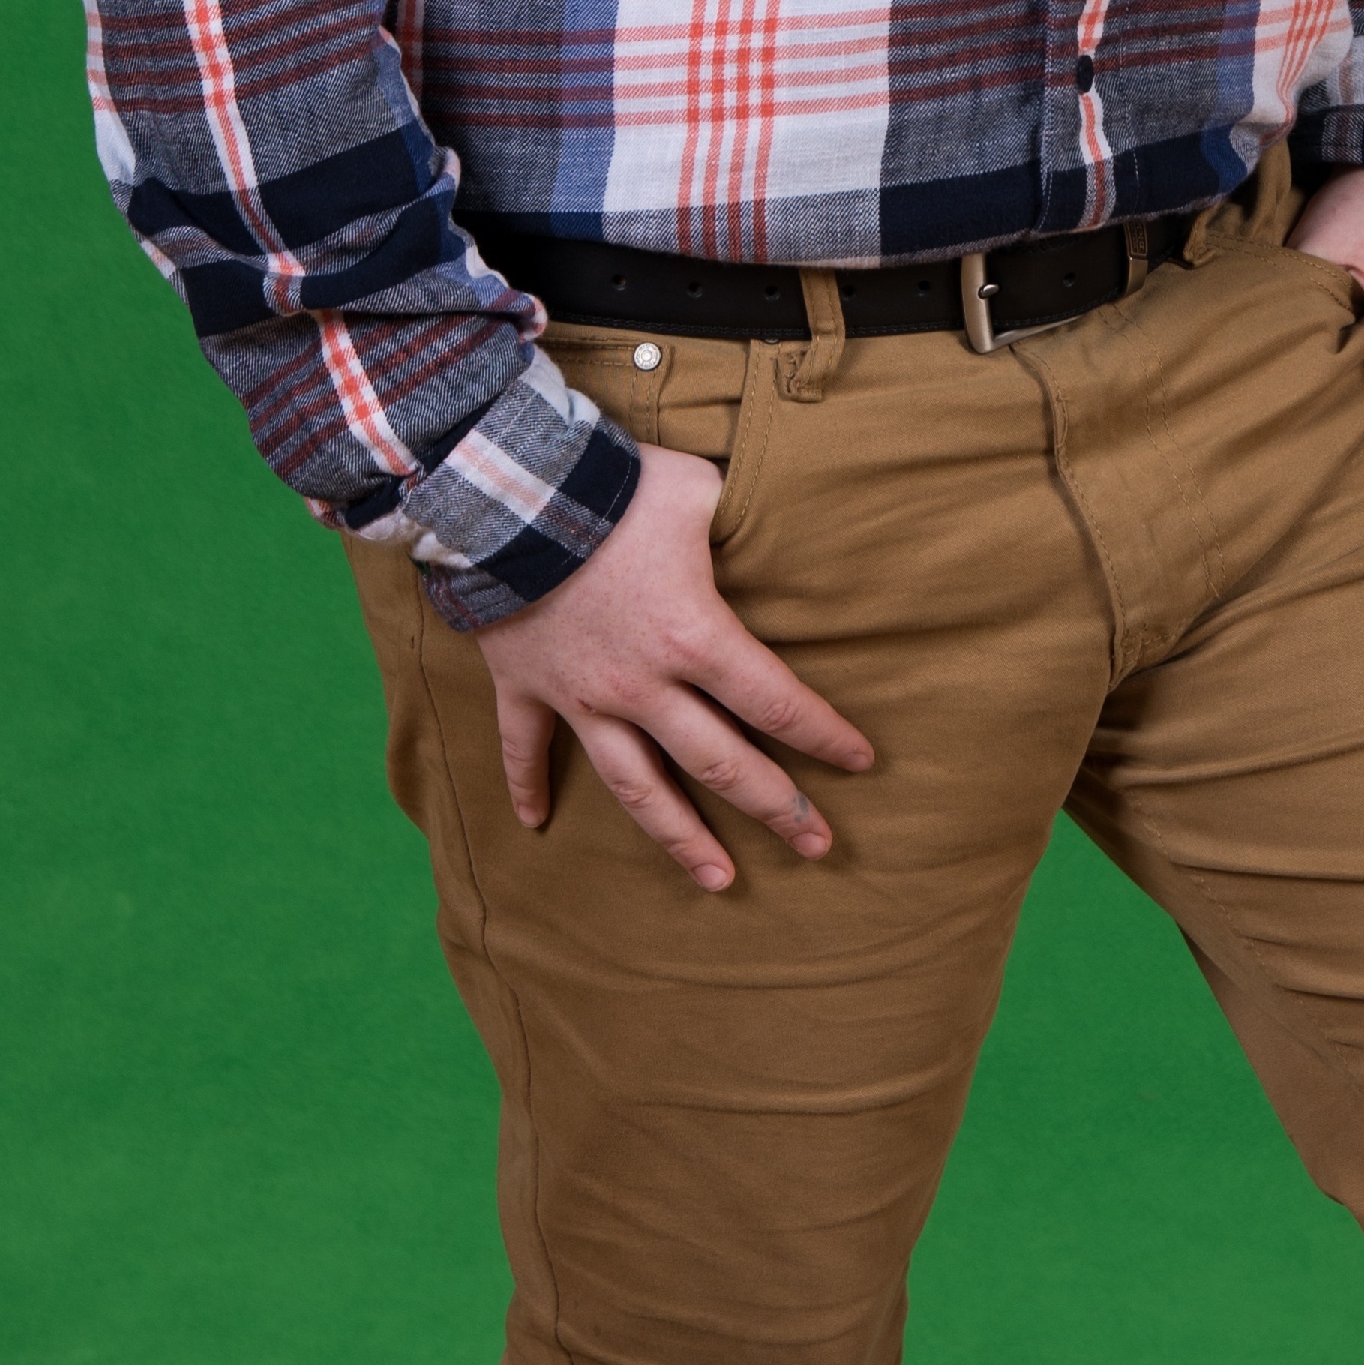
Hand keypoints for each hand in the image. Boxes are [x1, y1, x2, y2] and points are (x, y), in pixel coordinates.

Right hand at [475, 439, 875, 891]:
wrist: (504, 491)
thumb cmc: (612, 484)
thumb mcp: (695, 488)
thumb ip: (738, 511)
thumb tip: (774, 507)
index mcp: (694, 636)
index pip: (776, 701)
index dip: (824, 735)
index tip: (860, 763)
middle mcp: (642, 684)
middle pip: (721, 764)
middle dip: (777, 808)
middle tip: (819, 845)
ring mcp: (581, 695)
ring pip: (637, 787)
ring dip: (680, 838)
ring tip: (721, 880)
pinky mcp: (525, 686)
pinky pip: (526, 748)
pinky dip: (526, 787)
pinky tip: (535, 825)